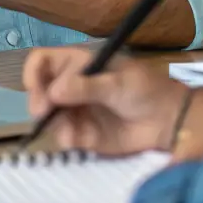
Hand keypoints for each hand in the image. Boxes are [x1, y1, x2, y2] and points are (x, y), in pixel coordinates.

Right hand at [23, 47, 187, 154]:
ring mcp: (76, 111)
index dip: (34, 73)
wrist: (168, 121)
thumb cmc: (145, 90)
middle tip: (44, 114)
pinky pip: (64, 137)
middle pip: (40, 91)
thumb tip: (54, 91)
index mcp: (78, 64)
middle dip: (39, 102)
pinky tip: (79, 141)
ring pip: (50, 117)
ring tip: (71, 133)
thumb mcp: (118, 83)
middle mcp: (71, 86)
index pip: (43, 61)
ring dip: (54, 124)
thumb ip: (87, 87)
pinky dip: (67, 139)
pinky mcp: (84, 134)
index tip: (35, 89)